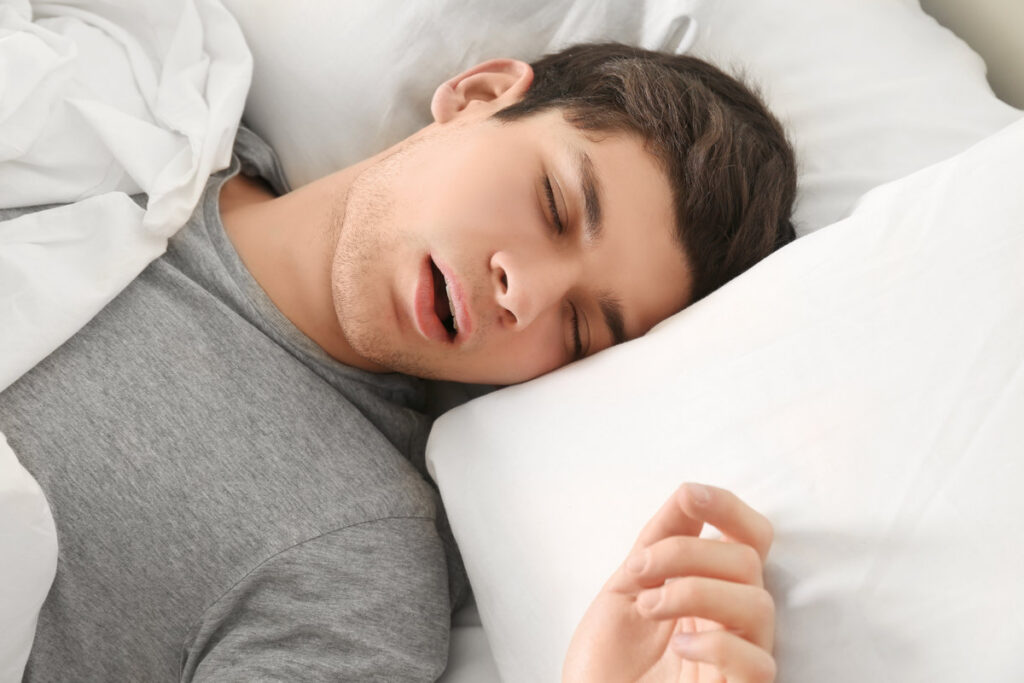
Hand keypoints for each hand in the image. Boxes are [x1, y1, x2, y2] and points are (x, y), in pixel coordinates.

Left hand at [562, 483, 774, 682]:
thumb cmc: (605, 665)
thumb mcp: (625, 589)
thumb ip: (659, 543)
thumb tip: (689, 493)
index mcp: (709, 590)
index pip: (749, 538)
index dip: (728, 509)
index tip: (690, 497)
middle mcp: (730, 620)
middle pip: (748, 561)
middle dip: (686, 552)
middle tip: (639, 570)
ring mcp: (737, 659)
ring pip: (759, 604)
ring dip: (694, 592)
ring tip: (650, 607)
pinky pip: (758, 663)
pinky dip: (716, 644)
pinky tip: (679, 648)